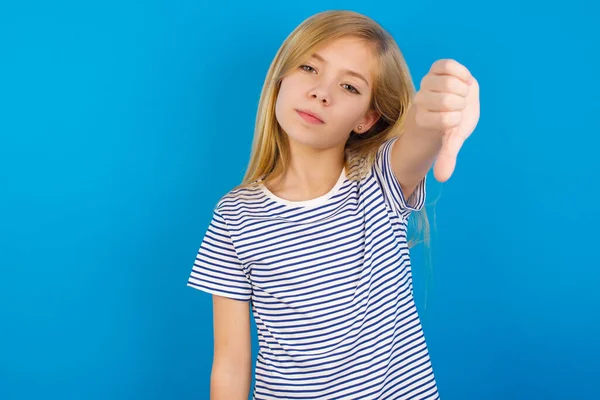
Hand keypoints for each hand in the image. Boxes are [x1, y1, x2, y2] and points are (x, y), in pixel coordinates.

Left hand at [414, 59, 479, 181]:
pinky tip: (462, 80)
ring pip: (449, 83)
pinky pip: (448, 65)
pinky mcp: (436, 68)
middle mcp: (421, 100)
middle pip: (448, 100)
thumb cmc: (452, 124)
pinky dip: (461, 73)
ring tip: (460, 94)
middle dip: (461, 105)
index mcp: (423, 119)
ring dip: (462, 89)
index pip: (442, 120)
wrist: (454, 104)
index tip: (454, 121)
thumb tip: (442, 178)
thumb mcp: (451, 140)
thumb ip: (447, 156)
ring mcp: (427, 82)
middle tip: (458, 107)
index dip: (454, 120)